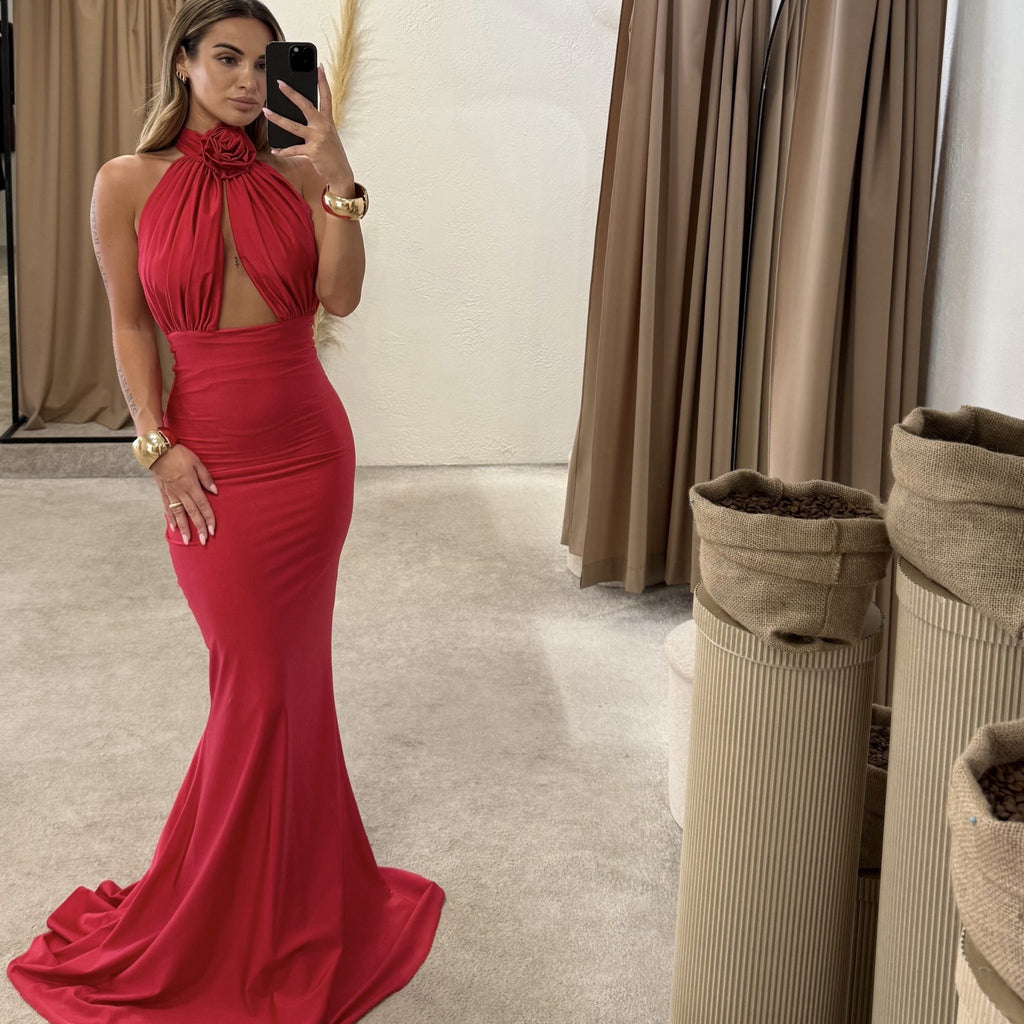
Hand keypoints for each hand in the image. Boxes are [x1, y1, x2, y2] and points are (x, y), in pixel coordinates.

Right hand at [151, 444, 217, 545]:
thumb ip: (206, 478)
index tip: (212, 530)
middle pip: (192, 513)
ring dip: (184, 528)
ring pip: (179, 514)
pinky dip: (171, 518)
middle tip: (203, 541)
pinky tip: (174, 527)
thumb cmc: (179, 454)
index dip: (208, 519)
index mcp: (191, 486)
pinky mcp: (163, 492)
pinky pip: (167, 508)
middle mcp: (181, 493)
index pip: (203, 506)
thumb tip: (215, 491)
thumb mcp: (197, 462)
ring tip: (187, 540)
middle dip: (198, 528)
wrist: (157, 451)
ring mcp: (171, 494)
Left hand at [264, 65, 354, 189]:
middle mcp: (323, 126)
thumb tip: (295, 115)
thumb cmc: (332, 153)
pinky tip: (274, 149)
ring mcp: (318, 138)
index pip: (326, 96)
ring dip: (278, 118)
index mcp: (328, 120)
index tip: (319, 66)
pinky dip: (283, 151)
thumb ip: (315, 124)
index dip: (323, 81)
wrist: (340, 173)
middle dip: (291, 94)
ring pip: (293, 126)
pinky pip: (293, 149)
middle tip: (279, 83)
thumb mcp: (327, 135)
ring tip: (266, 111)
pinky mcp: (312, 151)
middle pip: (306, 105)